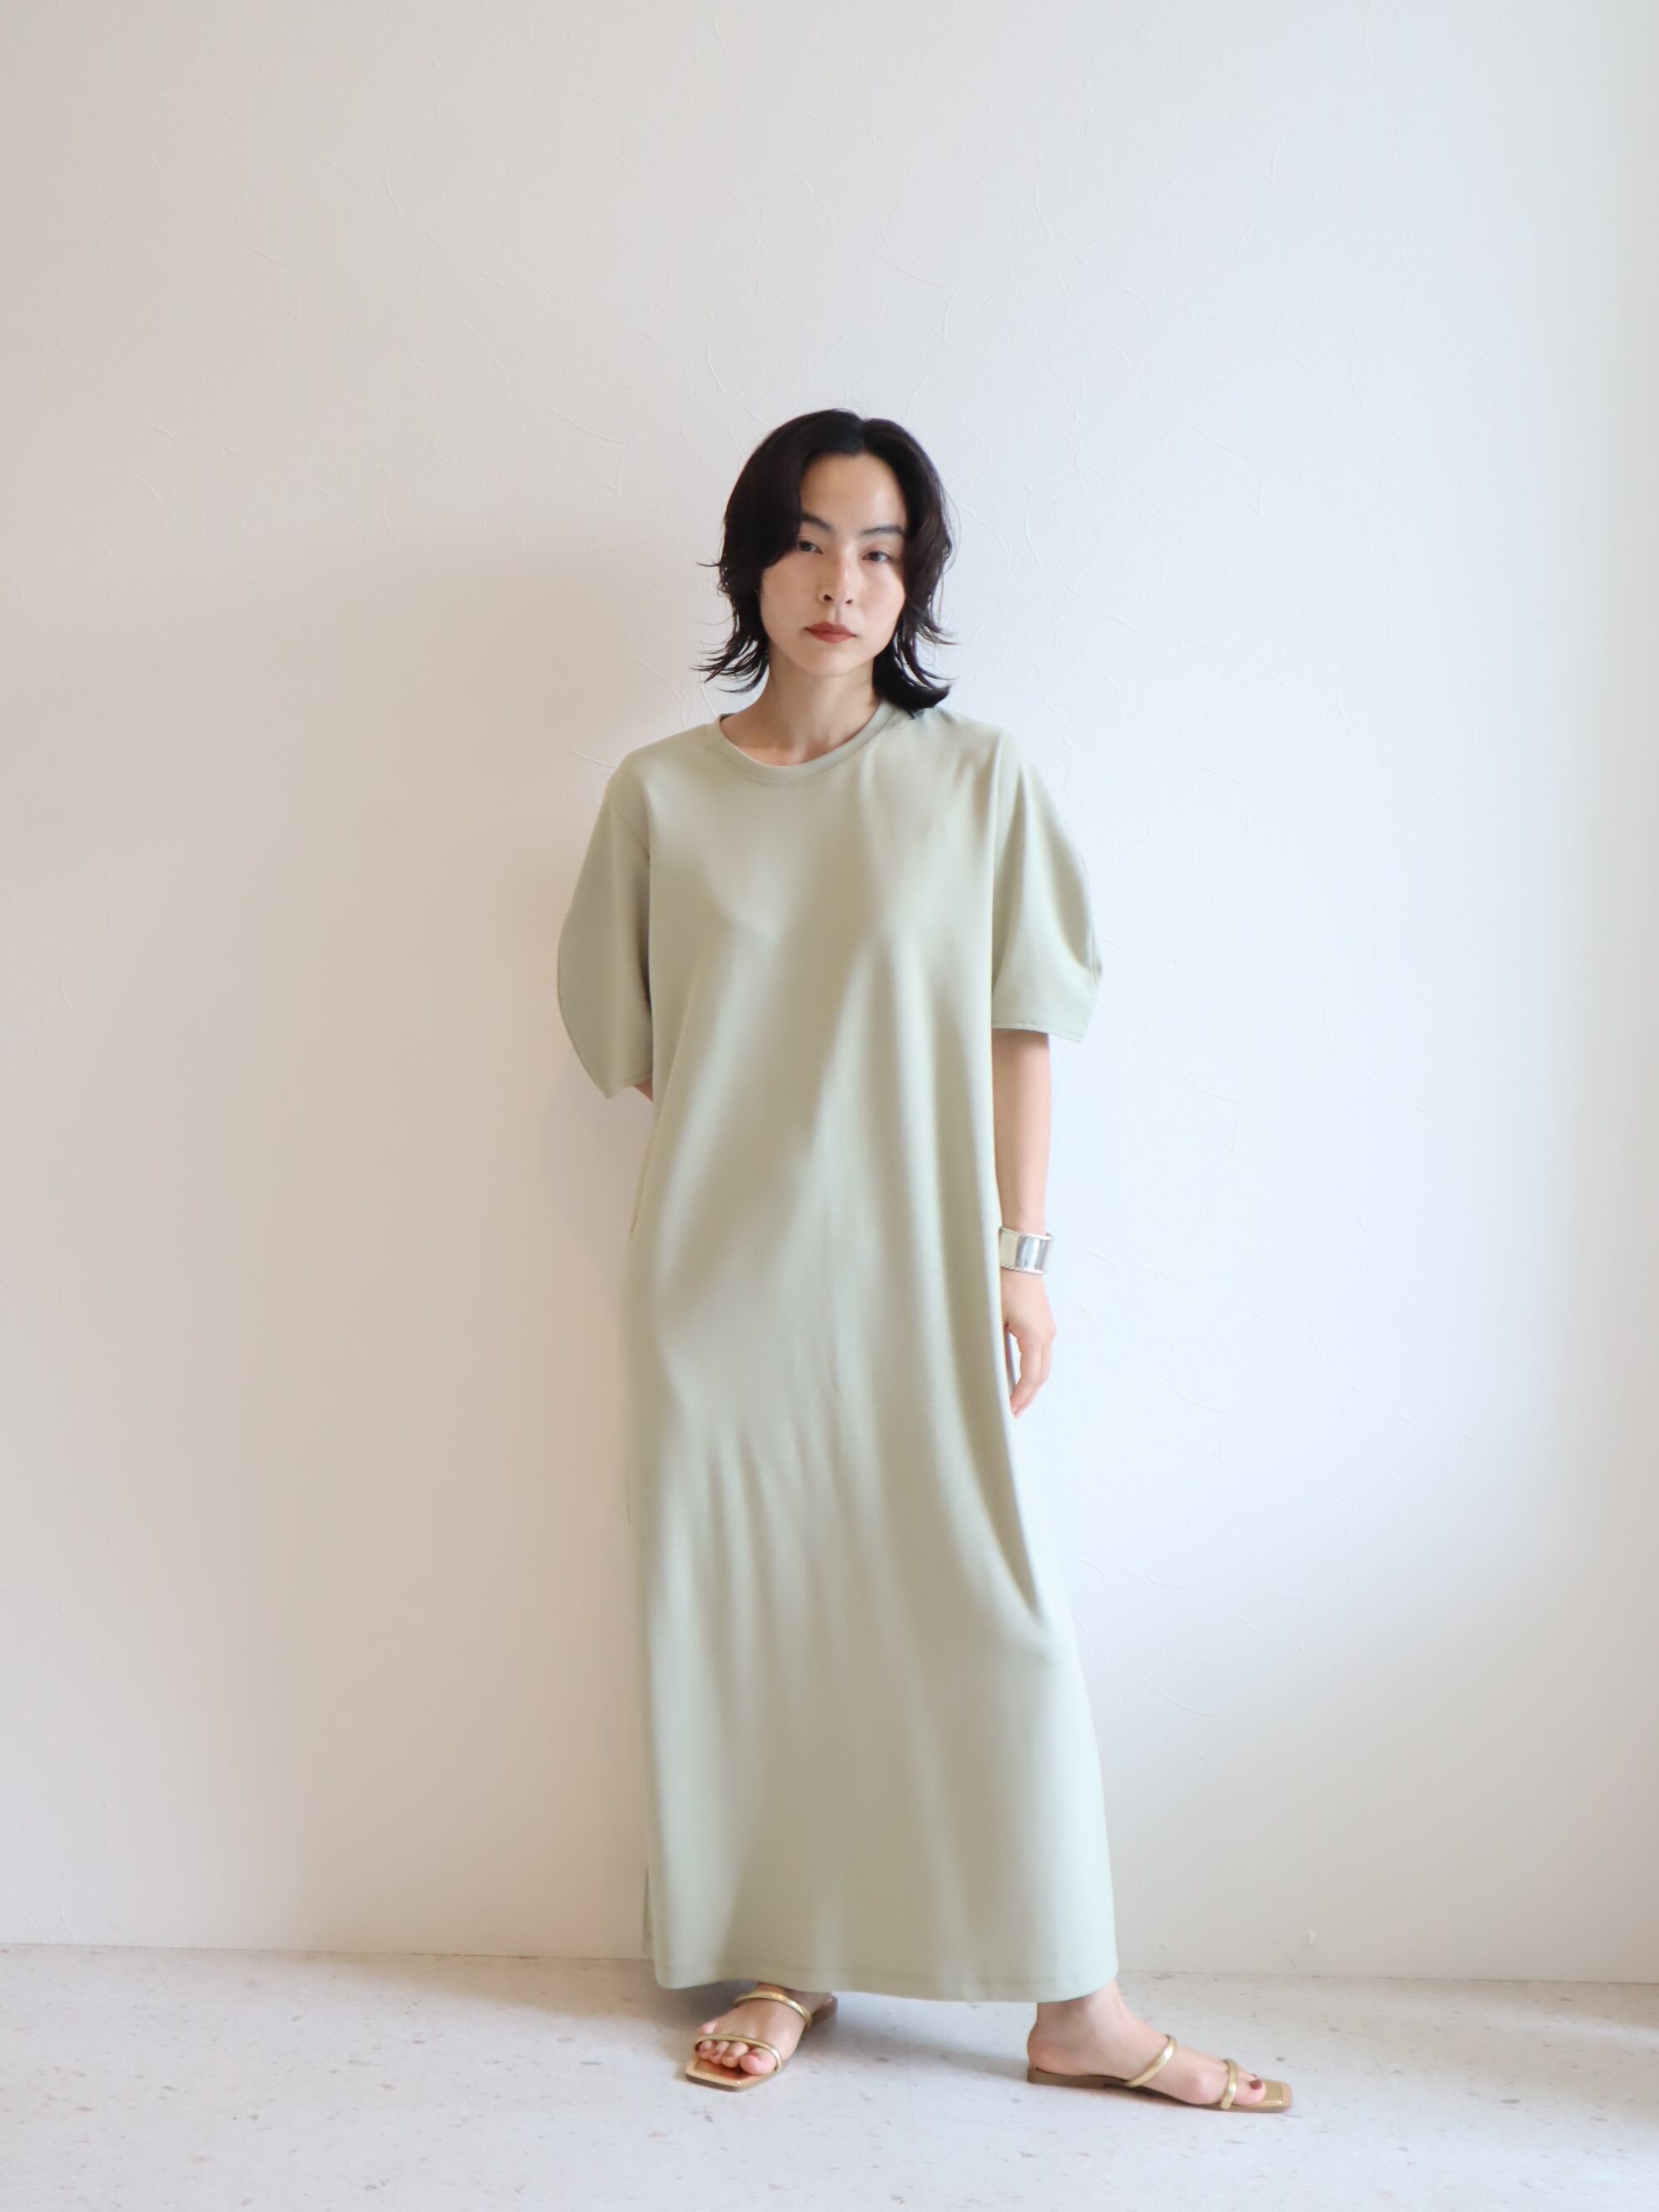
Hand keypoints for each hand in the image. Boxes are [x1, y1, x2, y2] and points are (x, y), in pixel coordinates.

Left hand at [1000, 1266, 1055, 1415]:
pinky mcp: (1045, 1322)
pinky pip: (1043, 1353)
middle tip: (1015, 1411)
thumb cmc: (1005, 1284)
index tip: (1011, 1411)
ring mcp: (1048, 1328)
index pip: (1030, 1378)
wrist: (1019, 1257)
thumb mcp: (994, 1317)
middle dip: (1029, 1396)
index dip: (1021, 1398)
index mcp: (1035, 1338)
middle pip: (1042, 1376)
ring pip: (1045, 1366)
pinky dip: (1035, 1369)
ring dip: (1033, 1383)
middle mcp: (1047, 1335)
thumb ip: (994, 1344)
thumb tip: (988, 1367)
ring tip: (1018, 1397)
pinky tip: (1022, 1373)